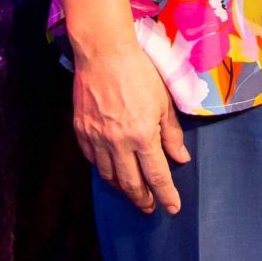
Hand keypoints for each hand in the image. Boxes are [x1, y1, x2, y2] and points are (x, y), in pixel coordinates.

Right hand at [70, 41, 189, 214]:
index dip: (166, 195)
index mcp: (142, 135)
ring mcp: (96, 138)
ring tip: (132, 192)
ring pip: (109, 175)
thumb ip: (171, 133)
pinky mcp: (81, 130)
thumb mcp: (163, 101)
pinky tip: (111, 170)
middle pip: (131, 183)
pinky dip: (103, 169)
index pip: (157, 175)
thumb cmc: (138, 72)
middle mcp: (118, 142)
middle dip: (143, 199)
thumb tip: (180, 158)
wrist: (103, 52)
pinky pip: (92, 159)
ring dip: (123, 188)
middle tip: (150, 207)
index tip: (172, 208)